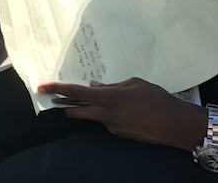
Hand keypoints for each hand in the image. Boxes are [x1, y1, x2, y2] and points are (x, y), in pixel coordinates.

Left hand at [38, 79, 203, 150]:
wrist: (176, 125)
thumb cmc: (157, 99)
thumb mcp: (134, 83)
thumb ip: (111, 85)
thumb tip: (94, 86)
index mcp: (108, 99)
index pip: (76, 93)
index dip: (57, 89)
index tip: (41, 87)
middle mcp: (106, 116)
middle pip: (76, 111)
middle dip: (66, 103)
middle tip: (62, 95)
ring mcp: (112, 127)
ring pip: (93, 115)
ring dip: (92, 107)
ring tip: (110, 96)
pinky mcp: (120, 134)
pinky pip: (107, 120)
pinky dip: (108, 112)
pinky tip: (124, 107)